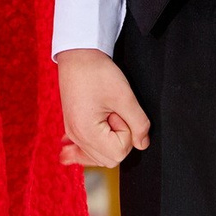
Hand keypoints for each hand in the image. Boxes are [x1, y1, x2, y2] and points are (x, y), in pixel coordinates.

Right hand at [57, 49, 149, 168]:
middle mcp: (76, 137)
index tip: (120, 113)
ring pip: (100, 156)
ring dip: (109, 140)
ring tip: (106, 115)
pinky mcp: (73, 127)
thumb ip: (139, 124)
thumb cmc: (97, 72)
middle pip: (109, 159)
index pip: (118, 153)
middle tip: (114, 113)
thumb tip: (142, 143)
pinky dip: (96, 145)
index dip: (127, 133)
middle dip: (119, 139)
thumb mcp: (125, 97)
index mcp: (85, 132)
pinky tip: (99, 133)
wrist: (78, 56)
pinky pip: (86, 149)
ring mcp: (73, 133)